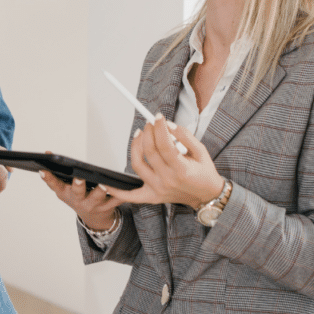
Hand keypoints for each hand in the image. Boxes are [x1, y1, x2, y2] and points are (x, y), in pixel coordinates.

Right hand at [40, 168, 121, 231]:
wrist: (94, 218)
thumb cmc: (78, 197)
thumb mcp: (64, 187)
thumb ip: (56, 172)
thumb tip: (48, 152)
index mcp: (65, 193)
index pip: (54, 185)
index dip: (48, 178)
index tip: (43, 169)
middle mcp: (78, 200)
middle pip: (77, 192)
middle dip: (78, 185)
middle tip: (79, 177)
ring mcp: (93, 205)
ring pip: (97, 197)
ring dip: (101, 190)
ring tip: (104, 183)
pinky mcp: (107, 206)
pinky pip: (115, 200)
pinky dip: (121, 194)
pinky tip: (125, 186)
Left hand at [104, 117, 223, 207]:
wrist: (207, 196)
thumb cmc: (204, 173)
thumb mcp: (201, 151)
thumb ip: (185, 136)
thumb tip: (168, 125)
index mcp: (181, 169)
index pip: (164, 144)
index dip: (159, 127)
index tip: (158, 117)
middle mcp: (168, 180)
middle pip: (149, 151)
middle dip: (148, 132)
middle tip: (150, 123)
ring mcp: (158, 189)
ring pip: (137, 165)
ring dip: (135, 146)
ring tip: (140, 135)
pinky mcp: (152, 196)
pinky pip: (130, 195)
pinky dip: (117, 191)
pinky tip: (106, 183)